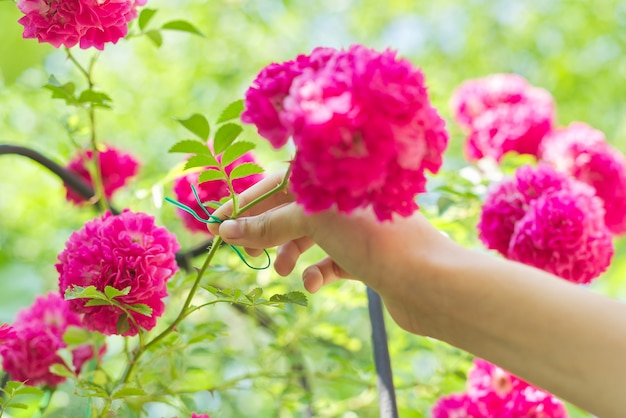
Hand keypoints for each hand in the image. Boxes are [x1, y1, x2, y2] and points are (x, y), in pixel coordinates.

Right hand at [209, 171, 457, 335]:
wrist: (428, 281)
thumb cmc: (372, 237)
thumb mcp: (314, 222)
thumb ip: (268, 224)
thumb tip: (226, 230)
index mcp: (336, 173)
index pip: (281, 178)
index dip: (248, 200)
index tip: (218, 220)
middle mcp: (347, 196)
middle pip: (294, 208)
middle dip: (266, 229)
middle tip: (242, 249)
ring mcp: (358, 226)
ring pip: (311, 235)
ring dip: (290, 251)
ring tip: (282, 270)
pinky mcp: (366, 256)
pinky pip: (331, 260)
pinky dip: (318, 271)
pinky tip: (313, 283)